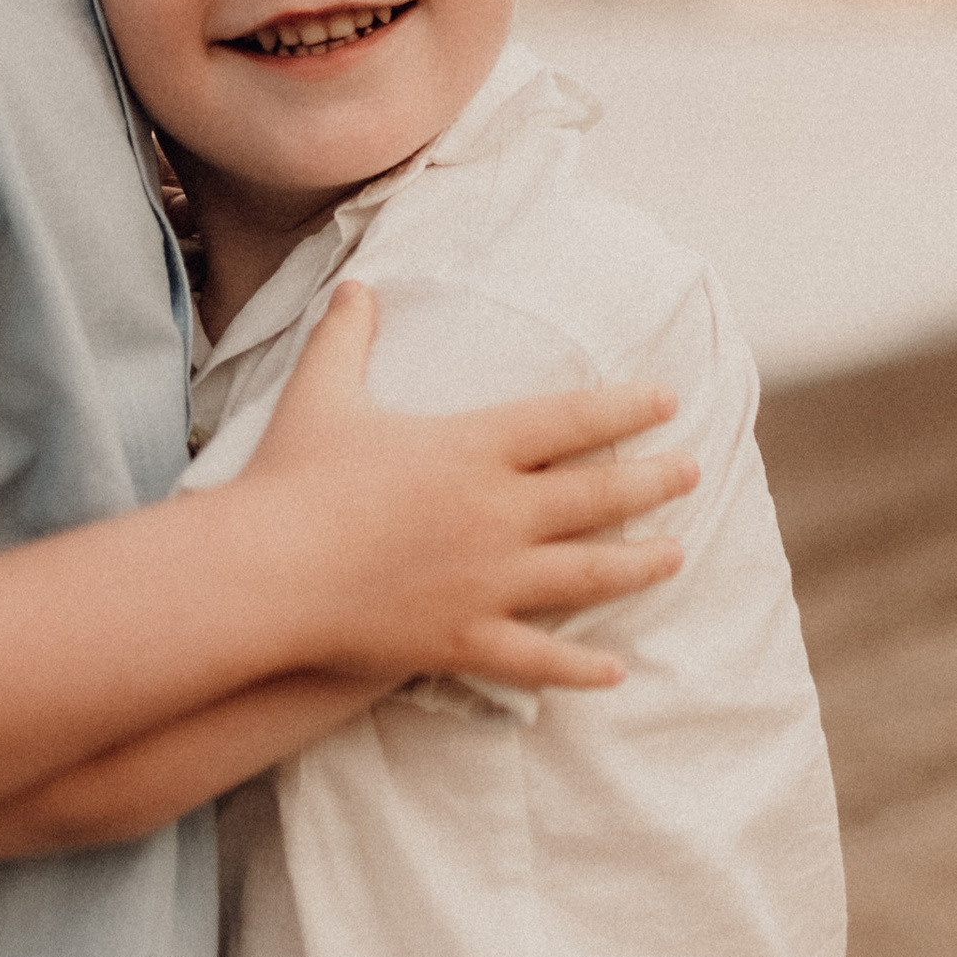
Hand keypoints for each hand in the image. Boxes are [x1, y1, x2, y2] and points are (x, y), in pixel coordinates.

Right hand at [233, 282, 696, 694]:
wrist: (263, 572)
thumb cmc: (289, 479)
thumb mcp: (321, 393)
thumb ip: (346, 336)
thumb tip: (355, 286)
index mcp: (473, 447)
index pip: (571, 420)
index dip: (624, 409)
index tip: (666, 402)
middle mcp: (497, 511)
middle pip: (597, 495)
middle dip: (653, 481)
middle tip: (694, 472)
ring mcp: (487, 580)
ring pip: (586, 573)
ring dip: (638, 564)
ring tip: (676, 556)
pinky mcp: (463, 638)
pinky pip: (538, 657)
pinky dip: (581, 666)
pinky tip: (616, 670)